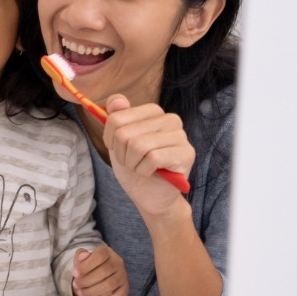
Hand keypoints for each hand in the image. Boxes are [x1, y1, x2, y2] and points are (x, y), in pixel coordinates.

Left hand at [72, 246, 128, 295]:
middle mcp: (118, 262)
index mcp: (107, 252)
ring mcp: (123, 276)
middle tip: (75, 285)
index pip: (99, 256)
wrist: (100, 275)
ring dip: (92, 291)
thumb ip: (81, 256)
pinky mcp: (125, 289)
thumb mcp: (82, 258)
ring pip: (110, 285)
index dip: (86, 265)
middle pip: (104, 271)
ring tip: (80, 293)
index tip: (74, 274)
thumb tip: (82, 256)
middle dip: (86, 280)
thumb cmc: (89, 266)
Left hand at [103, 94, 194, 216]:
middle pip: (124, 133)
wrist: (151, 196)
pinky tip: (151, 173)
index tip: (118, 149)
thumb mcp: (118, 142)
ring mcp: (180, 135)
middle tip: (133, 162)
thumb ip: (116, 118)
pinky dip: (143, 171)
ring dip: (132, 163)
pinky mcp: (185, 153)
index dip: (110, 139)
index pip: (116, 118)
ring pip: (138, 145)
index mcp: (153, 112)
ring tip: (141, 167)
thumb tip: (116, 99)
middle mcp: (170, 119)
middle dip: (122, 154)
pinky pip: (151, 159)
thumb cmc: (135, 166)